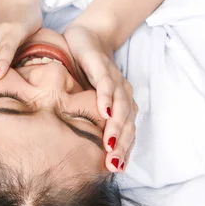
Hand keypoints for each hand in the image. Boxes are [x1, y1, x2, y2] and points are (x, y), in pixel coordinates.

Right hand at [63, 22, 137, 172]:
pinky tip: (104, 110)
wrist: (87, 35)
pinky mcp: (102, 64)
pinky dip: (107, 97)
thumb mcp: (85, 97)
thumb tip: (77, 144)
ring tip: (109, 144)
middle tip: (113, 165)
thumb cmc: (86, 70)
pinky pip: (107, 83)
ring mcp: (114, 78)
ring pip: (120, 106)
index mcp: (121, 102)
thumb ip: (87, 115)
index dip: (123, 150)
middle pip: (126, 123)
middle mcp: (123, 92)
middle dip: (121, 145)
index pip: (126, 131)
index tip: (116, 170)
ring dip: (115, 126)